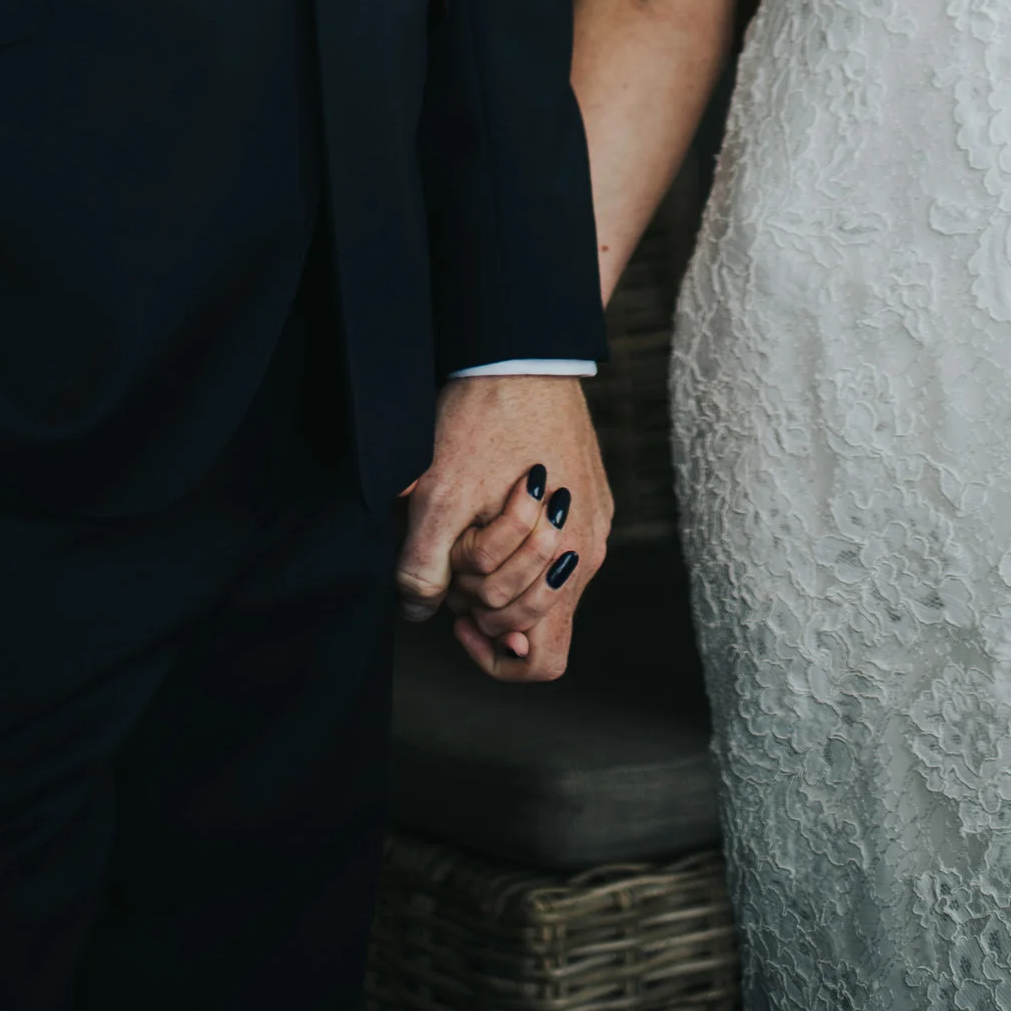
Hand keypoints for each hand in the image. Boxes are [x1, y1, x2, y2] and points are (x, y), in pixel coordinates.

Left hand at [395, 378, 611, 682]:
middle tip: (452, 562)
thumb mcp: (440, 492)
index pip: (541, 660)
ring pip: (541, 585)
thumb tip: (419, 613)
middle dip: (485, 606)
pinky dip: (517, 542)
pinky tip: (488, 507)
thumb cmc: (486, 417)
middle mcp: (587, 551)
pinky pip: (553, 547)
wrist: (525, 349)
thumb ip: (424, 566)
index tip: (458, 617)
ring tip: (467, 531)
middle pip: (532, 623)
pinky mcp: (590, 495)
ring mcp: (592, 522)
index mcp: (565, 563)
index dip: (493, 654)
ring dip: (498, 573)